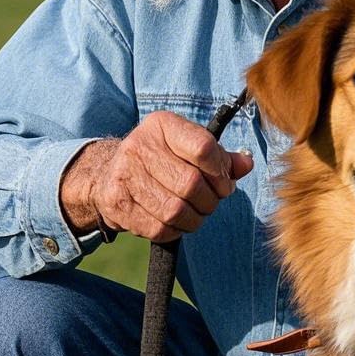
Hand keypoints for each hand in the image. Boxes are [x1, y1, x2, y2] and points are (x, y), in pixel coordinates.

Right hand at [59, 112, 254, 242]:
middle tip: (211, 202)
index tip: (226, 183)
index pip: (203, 148)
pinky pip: (158, 228)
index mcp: (162, 124)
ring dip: (194, 219)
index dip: (221, 172)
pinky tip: (175, 222)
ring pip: (175, 210)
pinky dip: (175, 231)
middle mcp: (139, 145)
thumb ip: (220, 156)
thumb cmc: (160, 158)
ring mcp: (124, 175)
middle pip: (191, 183)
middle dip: (210, 200)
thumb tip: (246, 164)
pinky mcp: (116, 203)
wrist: (108, 172)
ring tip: (195, 213)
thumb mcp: (188, 147)